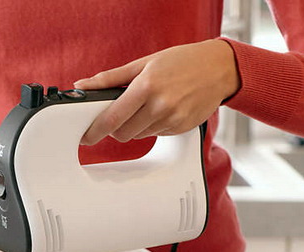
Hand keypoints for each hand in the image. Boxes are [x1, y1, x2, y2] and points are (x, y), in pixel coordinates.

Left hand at [74, 39, 239, 144]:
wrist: (220, 68)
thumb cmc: (182, 61)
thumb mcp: (144, 63)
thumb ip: (110, 78)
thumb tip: (83, 85)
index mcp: (146, 86)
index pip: (111, 119)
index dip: (95, 131)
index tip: (86, 136)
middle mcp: (159, 105)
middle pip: (122, 134)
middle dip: (117, 127)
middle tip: (121, 114)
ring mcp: (172, 119)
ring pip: (139, 136)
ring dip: (137, 126)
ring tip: (149, 105)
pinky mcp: (181, 129)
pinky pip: (156, 135)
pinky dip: (154, 126)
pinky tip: (164, 109)